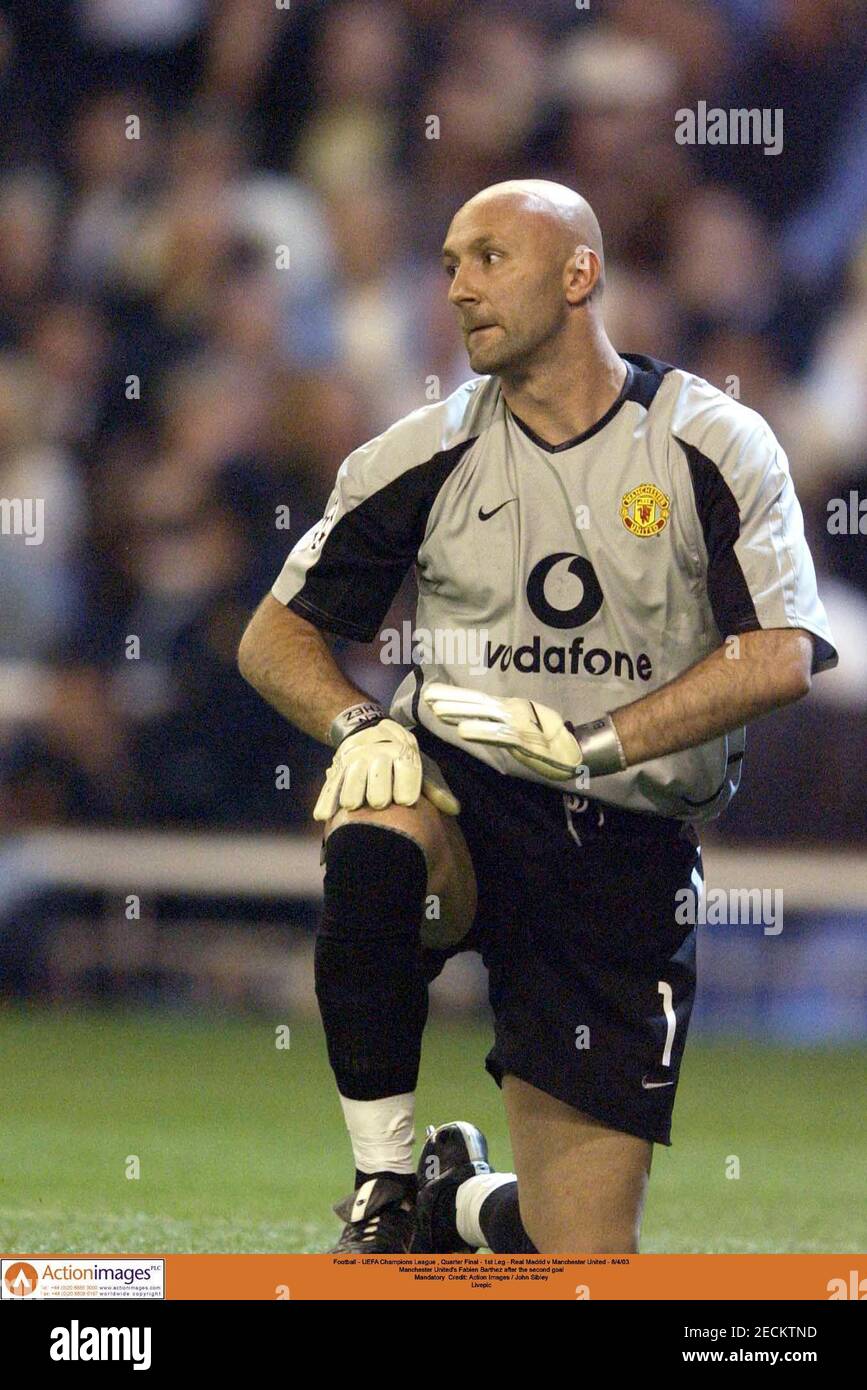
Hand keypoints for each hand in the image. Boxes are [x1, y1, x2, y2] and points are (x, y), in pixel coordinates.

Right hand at [313, 718, 459, 820]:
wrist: (367, 730)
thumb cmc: (402, 757)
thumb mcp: (422, 766)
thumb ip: (436, 789)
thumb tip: (454, 810)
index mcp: (403, 752)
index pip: (405, 769)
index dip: (405, 786)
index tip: (405, 801)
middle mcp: (378, 755)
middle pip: (377, 779)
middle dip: (379, 794)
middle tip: (381, 803)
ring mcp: (354, 762)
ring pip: (352, 783)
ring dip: (353, 797)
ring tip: (355, 808)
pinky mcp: (337, 769)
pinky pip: (330, 787)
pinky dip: (326, 801)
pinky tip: (324, 816)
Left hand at [423, 683, 580, 779]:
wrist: (573, 752)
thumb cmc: (544, 741)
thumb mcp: (517, 729)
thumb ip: (496, 723)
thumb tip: (467, 721)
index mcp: (509, 707)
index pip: (477, 699)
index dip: (454, 695)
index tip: (431, 692)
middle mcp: (512, 710)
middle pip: (477, 702)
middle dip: (451, 699)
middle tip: (427, 696)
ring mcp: (519, 724)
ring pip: (485, 715)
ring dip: (461, 712)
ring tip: (438, 711)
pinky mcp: (525, 739)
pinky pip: (500, 735)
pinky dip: (482, 731)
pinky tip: (464, 731)